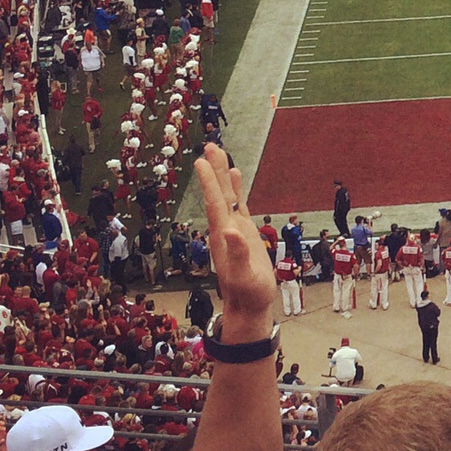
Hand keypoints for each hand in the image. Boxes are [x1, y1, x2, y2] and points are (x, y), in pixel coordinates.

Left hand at [194, 144, 276, 341]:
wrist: (249, 306)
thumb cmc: (248, 293)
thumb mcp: (244, 276)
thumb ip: (238, 254)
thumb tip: (230, 230)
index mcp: (223, 236)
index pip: (215, 203)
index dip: (209, 183)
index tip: (201, 161)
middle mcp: (225, 228)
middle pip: (219, 194)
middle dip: (214, 170)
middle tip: (210, 145)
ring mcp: (233, 229)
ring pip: (227, 195)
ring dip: (222, 174)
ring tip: (218, 151)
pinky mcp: (243, 232)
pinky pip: (238, 204)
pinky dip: (236, 188)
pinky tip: (235, 175)